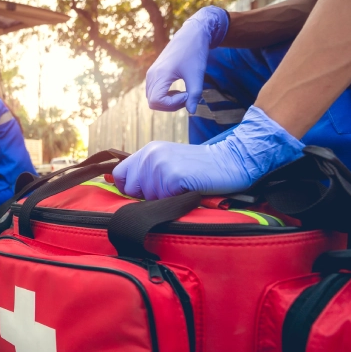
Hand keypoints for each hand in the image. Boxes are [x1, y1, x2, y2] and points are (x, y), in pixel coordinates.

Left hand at [112, 106, 304, 199]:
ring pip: (148, 198)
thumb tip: (126, 191)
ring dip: (165, 199)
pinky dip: (175, 201)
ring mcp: (160, 164)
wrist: (231, 161)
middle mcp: (150, 155)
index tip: (146, 192)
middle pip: (131, 190)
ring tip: (182, 188)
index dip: (130, 188)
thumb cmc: (200, 168)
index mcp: (148, 150)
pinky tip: (188, 190)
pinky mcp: (173, 176)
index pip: (119, 175)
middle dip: (148, 196)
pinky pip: (163, 201)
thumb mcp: (169, 162)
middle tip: (171, 189)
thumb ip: (148, 172)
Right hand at [146, 6, 228, 113]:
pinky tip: (179, 90)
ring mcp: (152, 74)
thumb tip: (192, 111)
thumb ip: (194, 95)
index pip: (156, 101)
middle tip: (188, 97)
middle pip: (153, 102)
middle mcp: (152, 75)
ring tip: (185, 94)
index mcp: (160, 74)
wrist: (193, 33)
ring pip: (153, 98)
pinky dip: (166, 96)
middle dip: (170, 105)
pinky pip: (155, 92)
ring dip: (168, 101)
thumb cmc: (195, 52)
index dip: (171, 104)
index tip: (187, 95)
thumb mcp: (197, 75)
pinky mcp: (155, 73)